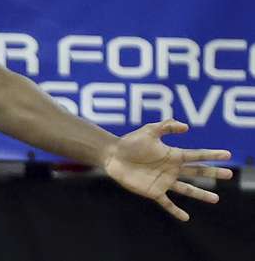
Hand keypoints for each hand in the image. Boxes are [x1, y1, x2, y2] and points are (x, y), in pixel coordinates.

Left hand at [103, 119, 232, 220]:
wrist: (113, 155)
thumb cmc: (130, 142)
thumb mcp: (148, 131)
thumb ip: (166, 126)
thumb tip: (186, 127)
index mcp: (173, 155)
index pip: (196, 155)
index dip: (211, 155)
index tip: (227, 154)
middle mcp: (172, 169)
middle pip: (197, 172)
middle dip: (213, 173)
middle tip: (229, 174)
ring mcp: (164, 181)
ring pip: (187, 189)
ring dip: (201, 194)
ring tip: (216, 199)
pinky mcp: (153, 191)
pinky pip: (167, 203)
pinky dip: (175, 211)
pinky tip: (185, 218)